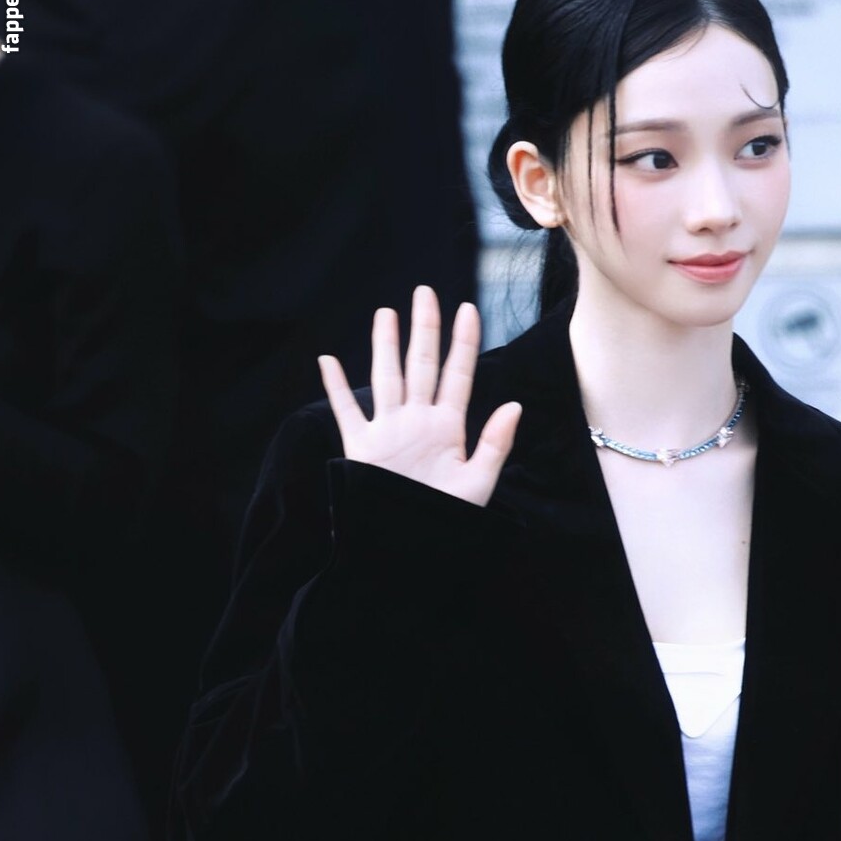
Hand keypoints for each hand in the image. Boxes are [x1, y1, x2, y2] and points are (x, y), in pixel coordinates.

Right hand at [317, 286, 520, 507]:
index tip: (468, 309)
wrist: (408, 548)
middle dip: (424, 329)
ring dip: (385, 346)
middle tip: (425, 292)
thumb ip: (495, 444)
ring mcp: (388, 431)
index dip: (463, 342)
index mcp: (448, 428)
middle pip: (422, 365)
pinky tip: (327, 361)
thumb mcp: (479, 484)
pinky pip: (346, 411)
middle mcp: (417, 421)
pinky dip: (335, 387)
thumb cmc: (446, 521)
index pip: (458, 375)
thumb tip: (514, 405)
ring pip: (386, 377)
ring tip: (386, 313)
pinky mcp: (361, 448)